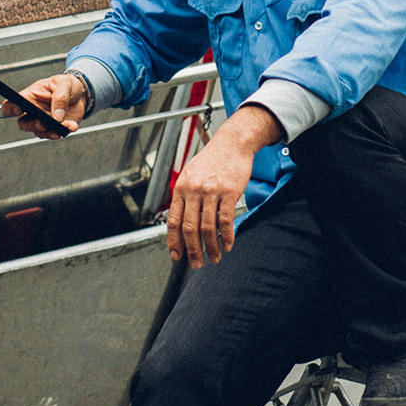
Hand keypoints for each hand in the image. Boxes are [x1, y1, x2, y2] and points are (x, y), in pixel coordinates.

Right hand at [9, 73, 89, 137]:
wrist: (81, 93)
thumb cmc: (66, 85)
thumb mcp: (63, 83)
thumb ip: (59, 98)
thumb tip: (57, 116)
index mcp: (30, 97)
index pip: (12, 104)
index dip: (11, 108)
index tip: (18, 109)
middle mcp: (34, 111)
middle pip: (23, 123)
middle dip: (32, 125)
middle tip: (42, 122)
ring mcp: (44, 121)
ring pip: (39, 131)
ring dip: (49, 131)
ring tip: (61, 126)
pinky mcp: (55, 128)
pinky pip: (55, 133)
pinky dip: (64, 131)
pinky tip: (72, 126)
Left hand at [166, 104, 281, 267]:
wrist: (232, 142)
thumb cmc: (212, 159)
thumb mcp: (190, 173)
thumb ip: (184, 195)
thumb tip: (177, 221)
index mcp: (181, 187)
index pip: (173, 221)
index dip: (174, 242)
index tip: (177, 256)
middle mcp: (194, 190)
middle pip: (190, 228)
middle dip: (193, 250)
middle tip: (196, 263)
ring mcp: (212, 191)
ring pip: (208, 227)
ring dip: (211, 247)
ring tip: (215, 257)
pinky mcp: (230, 192)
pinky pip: (226, 220)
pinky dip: (227, 236)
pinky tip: (228, 245)